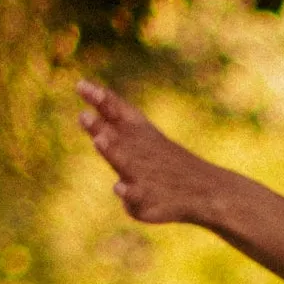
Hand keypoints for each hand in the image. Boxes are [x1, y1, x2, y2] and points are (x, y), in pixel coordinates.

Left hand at [77, 81, 224, 227]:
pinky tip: (119, 188)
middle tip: (83, 115)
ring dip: (112, 151)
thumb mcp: (141, 128)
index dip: (100, 99)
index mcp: (136, 131)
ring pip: (123, 163)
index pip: (115, 112)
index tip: (81, 86)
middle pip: (116, 137)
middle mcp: (138, 151)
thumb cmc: (164, 157)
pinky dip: (128, 192)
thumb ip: (114, 109)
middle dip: (100, 127)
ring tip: (99, 141)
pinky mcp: (146, 200)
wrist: (203, 189)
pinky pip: (136, 196)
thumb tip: (81, 83)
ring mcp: (143, 175)